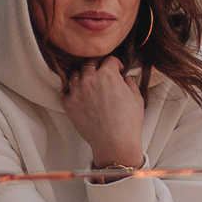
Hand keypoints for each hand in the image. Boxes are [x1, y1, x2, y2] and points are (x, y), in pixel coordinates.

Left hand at [57, 55, 145, 171]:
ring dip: (82, 77)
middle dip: (96, 67)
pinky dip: (70, 91)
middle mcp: (90, 78)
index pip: (109, 59)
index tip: (117, 70)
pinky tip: (77, 95)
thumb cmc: (128, 122)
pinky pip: (64, 91)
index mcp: (108, 74)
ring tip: (88, 85)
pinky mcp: (68, 104)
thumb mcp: (136, 98)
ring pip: (75, 75)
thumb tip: (125, 78)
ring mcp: (77, 90)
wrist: (115, 142)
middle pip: (89, 63)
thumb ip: (130, 83)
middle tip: (100, 75)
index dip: (115, 64)